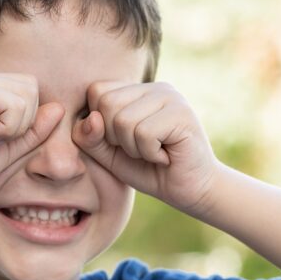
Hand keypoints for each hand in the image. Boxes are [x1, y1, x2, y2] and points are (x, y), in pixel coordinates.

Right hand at [0, 73, 62, 200]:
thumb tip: (60, 109)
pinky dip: (6, 128)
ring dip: (14, 126)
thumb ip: (32, 131)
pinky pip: (15, 104)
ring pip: (27, 95)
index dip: (24, 120)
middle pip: (31, 88)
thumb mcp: (7, 149)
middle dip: (23, 121)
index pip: (28, 90)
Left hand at [71, 81, 220, 215]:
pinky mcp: (181, 114)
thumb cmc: (149, 170)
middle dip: (116, 138)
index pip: (96, 91)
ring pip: (123, 120)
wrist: (190, 191)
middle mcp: (154, 88)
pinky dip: (150, 154)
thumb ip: (90, 137)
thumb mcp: (109, 155)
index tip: (124, 142)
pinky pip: (144, 133)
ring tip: (154, 153)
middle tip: (141, 149)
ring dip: (133, 148)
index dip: (100, 125)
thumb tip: (93, 118)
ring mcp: (170, 97)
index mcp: (136, 91)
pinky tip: (166, 157)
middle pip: (107, 104)